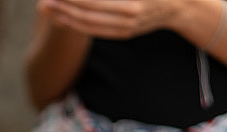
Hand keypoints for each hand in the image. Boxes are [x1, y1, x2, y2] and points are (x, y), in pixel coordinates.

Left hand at [38, 0, 184, 39]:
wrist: (181, 4)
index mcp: (132, 2)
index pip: (93, 0)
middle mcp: (129, 17)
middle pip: (87, 13)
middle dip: (63, 6)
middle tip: (45, 0)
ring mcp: (126, 28)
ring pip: (88, 25)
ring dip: (65, 17)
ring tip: (48, 8)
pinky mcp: (124, 34)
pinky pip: (96, 32)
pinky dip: (77, 25)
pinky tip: (63, 18)